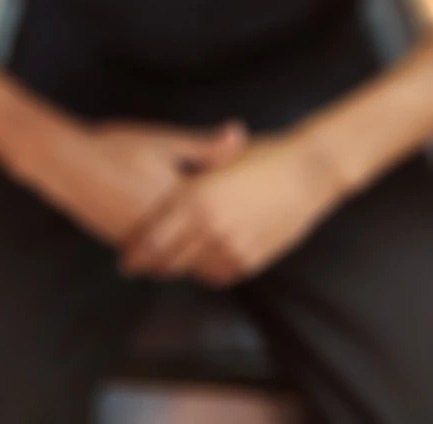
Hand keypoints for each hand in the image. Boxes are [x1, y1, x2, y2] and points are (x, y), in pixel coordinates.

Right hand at [26, 118, 246, 247]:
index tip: (254, 234)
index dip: (236, 233)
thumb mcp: (164, 140)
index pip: (215, 226)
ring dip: (192, 263)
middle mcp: (161, 228)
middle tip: (239, 256)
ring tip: (211, 259)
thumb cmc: (117, 146)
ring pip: (174, 264)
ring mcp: (139, 240)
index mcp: (177, 200)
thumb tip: (241, 134)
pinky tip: (172, 252)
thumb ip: (204, 145)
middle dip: (216, 258)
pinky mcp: (121, 242)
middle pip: (198, 255)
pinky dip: (166, 260)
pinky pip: (153, 261)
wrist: (67, 163)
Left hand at [121, 129, 339, 284]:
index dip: (135, 252)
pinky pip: (218, 275)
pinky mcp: (251, 260)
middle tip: (137, 264)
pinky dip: (204, 272)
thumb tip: (159, 184)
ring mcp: (231, 247)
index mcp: (196, 199)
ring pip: (192, 271)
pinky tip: (198, 263)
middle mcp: (210, 228)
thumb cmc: (262, 157)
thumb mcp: (216, 159)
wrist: (307, 172)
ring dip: (176, 269)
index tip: (125, 257)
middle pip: (167, 261)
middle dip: (149, 265)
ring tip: (164, 263)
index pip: (152, 239)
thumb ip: (188, 175)